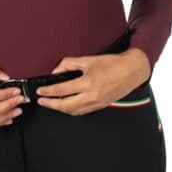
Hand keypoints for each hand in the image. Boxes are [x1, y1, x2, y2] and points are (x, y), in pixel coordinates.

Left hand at [35, 47, 150, 115]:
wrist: (131, 71)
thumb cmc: (112, 63)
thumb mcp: (88, 59)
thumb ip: (69, 64)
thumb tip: (56, 70)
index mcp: (88, 82)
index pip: (62, 90)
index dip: (48, 91)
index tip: (40, 91)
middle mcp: (92, 95)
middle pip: (65, 105)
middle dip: (51, 104)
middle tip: (41, 101)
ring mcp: (97, 102)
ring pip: (74, 111)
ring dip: (60, 109)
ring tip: (51, 104)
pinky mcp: (101, 105)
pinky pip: (83, 111)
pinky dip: (72, 110)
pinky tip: (67, 106)